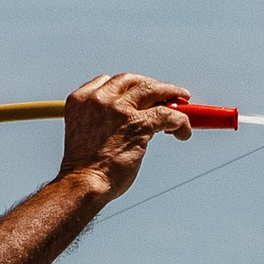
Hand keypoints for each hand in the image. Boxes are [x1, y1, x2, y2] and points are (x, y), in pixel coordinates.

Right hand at [56, 73, 191, 201]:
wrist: (84, 183)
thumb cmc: (85, 168)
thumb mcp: (85, 133)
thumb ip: (102, 120)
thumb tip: (130, 121)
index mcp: (81, 100)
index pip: (108, 81)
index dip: (128, 87)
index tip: (139, 94)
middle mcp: (99, 99)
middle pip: (131, 80)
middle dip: (150, 86)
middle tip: (166, 95)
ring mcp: (119, 108)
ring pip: (152, 89)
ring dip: (170, 92)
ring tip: (182, 102)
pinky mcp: (138, 122)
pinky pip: (167, 114)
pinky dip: (180, 121)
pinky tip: (183, 132)